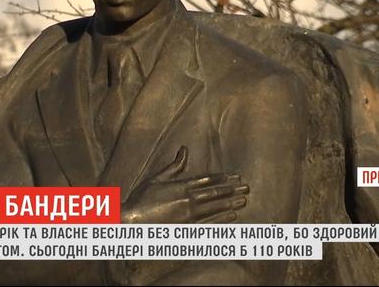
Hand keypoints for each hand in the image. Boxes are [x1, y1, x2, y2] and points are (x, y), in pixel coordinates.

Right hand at [121, 146, 248, 223]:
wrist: (131, 222)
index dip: (223, 178)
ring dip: (231, 203)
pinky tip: (232, 215)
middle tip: (247, 187)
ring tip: (244, 199)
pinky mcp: (187, 228)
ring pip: (215, 207)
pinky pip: (210, 223)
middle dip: (232, 189)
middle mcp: (187, 200)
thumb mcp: (156, 178)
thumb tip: (184, 149)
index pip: (207, 180)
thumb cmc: (141, 199)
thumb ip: (174, 166)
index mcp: (180, 186)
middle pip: (215, 193)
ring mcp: (189, 215)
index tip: (235, 176)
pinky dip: (222, 219)